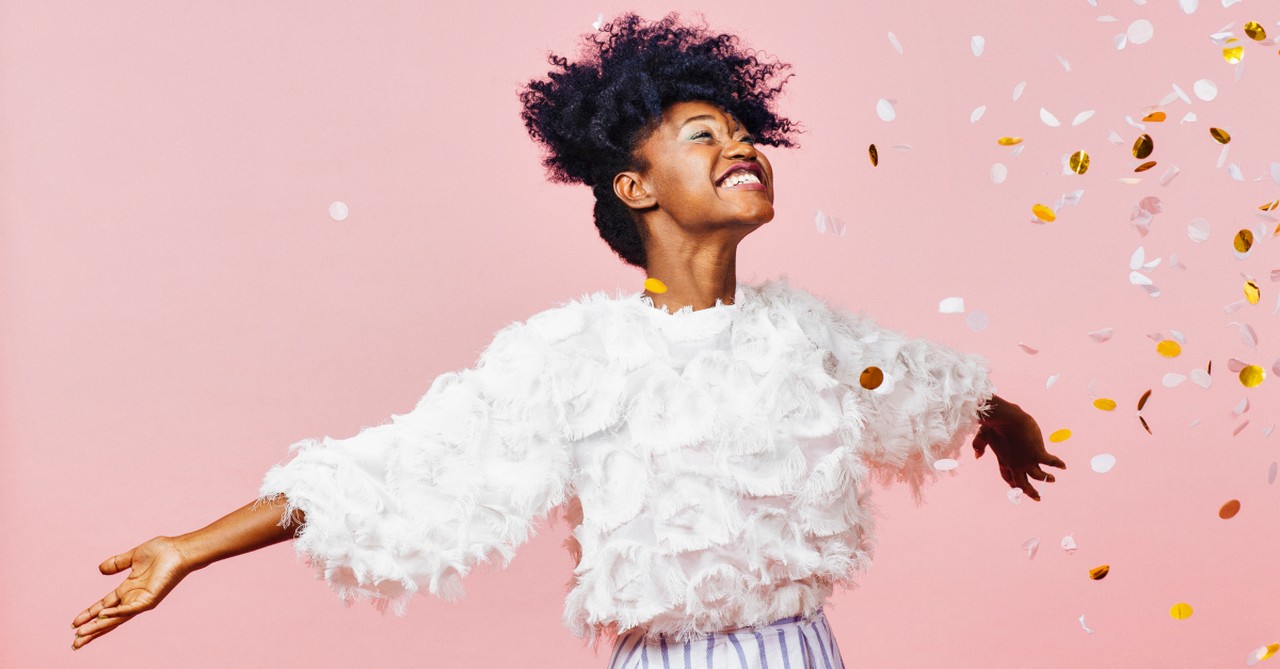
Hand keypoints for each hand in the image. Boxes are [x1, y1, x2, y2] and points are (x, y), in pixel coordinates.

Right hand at [71, 536, 193, 649]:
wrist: (179, 549)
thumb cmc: (162, 552)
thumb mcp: (133, 557)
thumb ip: (117, 563)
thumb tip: (100, 569)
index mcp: (128, 589)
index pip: (104, 606)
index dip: (89, 615)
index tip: (74, 624)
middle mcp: (133, 598)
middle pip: (108, 618)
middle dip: (91, 629)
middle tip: (75, 643)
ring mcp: (141, 600)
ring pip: (116, 617)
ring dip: (98, 626)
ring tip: (81, 635)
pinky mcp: (150, 599)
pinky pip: (130, 608)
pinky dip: (116, 613)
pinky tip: (102, 617)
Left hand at [972, 395, 1065, 500]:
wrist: (1007, 419)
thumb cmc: (994, 425)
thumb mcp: (984, 436)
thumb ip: (979, 446)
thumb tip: (976, 456)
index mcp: (1003, 460)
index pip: (1008, 477)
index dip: (1013, 485)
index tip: (1018, 490)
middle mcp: (1015, 465)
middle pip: (1022, 484)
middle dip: (1030, 492)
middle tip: (1038, 498)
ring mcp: (1027, 461)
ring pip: (1038, 477)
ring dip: (1046, 479)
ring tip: (1052, 480)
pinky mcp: (1038, 454)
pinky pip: (1051, 462)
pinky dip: (1058, 465)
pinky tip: (1063, 466)